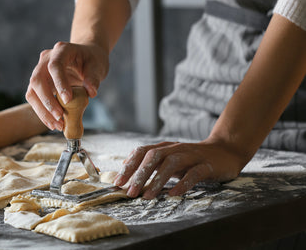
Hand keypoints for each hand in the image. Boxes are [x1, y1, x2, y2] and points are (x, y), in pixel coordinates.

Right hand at [26, 41, 108, 130]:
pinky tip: (53, 124)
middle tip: (60, 117)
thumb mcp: (98, 66)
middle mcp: (46, 60)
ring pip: (32, 92)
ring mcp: (40, 72)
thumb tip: (91, 92)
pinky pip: (35, 100)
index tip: (68, 100)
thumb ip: (94, 78)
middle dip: (47, 101)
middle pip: (37, 80)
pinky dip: (43, 113)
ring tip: (57, 125)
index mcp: (62, 50)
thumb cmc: (91, 60)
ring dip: (42, 110)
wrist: (85, 58)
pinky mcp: (39, 85)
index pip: (55, 66)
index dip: (59, 83)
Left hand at [113, 140, 245, 198]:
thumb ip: (151, 164)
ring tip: (148, 196)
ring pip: (171, 163)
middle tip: (130, 192)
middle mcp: (175, 149)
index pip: (142, 152)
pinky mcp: (207, 165)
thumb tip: (127, 171)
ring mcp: (191, 156)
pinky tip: (173, 194)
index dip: (129, 166)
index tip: (118, 182)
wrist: (225, 151)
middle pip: (153, 156)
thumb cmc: (192, 158)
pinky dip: (183, 183)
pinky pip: (194, 173)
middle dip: (139, 174)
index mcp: (164, 147)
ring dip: (157, 180)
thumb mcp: (169, 159)